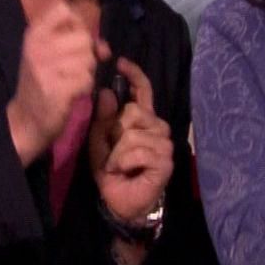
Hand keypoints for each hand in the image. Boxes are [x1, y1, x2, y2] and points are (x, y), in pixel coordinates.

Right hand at [6, 3, 99, 165]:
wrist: (25, 119)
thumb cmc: (41, 82)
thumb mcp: (50, 54)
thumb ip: (76, 41)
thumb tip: (104, 48)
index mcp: (34, 34)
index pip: (64, 9)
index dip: (78, 23)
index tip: (74, 39)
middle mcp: (37, 47)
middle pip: (84, 37)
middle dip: (87, 54)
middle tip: (74, 68)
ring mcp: (46, 68)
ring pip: (88, 59)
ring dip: (87, 72)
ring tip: (71, 81)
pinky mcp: (57, 89)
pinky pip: (87, 79)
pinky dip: (85, 87)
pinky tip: (72, 93)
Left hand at [89, 57, 173, 225]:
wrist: (119, 202)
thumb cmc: (111, 171)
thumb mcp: (99, 142)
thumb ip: (103, 119)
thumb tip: (108, 92)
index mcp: (143, 119)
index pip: (143, 91)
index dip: (134, 75)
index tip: (120, 62)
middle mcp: (158, 127)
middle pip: (133, 112)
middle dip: (115, 132)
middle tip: (112, 152)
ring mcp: (164, 143)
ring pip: (132, 133)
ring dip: (116, 152)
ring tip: (118, 165)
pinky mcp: (165, 160)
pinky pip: (137, 151)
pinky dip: (123, 162)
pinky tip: (125, 171)